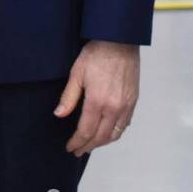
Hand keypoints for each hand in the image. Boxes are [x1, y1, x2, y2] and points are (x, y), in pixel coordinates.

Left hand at [54, 40, 139, 156]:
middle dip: (88, 146)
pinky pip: (125, 124)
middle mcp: (114, 107)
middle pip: (100, 137)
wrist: (120, 41)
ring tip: (91, 145)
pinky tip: (108, 132)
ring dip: (102, 143)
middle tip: (78, 150)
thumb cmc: (97, 54)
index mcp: (97, 101)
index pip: (86, 131)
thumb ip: (69, 97)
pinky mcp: (133, 100)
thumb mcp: (77, 73)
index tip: (70, 147)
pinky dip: (115, 133)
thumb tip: (59, 115)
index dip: (77, 142)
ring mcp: (126, 105)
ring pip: (114, 134)